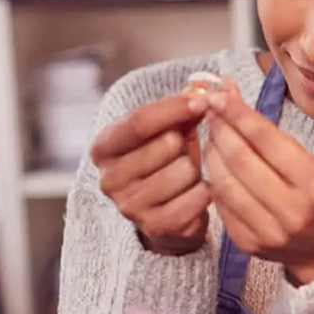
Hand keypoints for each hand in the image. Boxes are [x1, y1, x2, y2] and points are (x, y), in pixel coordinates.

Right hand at [91, 95, 210, 255]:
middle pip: (166, 144)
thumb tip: (208, 86)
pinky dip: (205, 192)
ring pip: (184, 171)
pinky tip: (198, 191)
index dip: (174, 108)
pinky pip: (195, 199)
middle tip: (185, 151)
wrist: (168, 213)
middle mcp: (109, 178)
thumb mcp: (170, 129)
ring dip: (196, 169)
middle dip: (187, 143)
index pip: (138, 121)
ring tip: (189, 174)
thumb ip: (185, 105)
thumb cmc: (167, 161)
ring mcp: (129, 205)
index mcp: (105, 147)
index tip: (203, 100)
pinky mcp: (154, 227)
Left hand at [200, 83, 313, 285]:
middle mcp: (292, 209)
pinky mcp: (248, 244)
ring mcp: (268, 230)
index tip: (221, 96)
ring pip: (225, 183)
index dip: (239, 114)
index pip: (267, 140)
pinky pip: (221, 205)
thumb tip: (233, 99)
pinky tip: (215, 167)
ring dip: (211, 154)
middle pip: (241, 160)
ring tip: (211, 137)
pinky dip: (214, 180)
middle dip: (221, 130)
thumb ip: (272, 138)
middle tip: (210, 112)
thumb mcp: (312, 165)